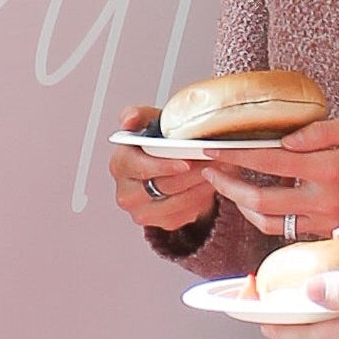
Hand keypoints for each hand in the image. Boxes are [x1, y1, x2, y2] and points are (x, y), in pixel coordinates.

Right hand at [107, 104, 215, 234]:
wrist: (167, 167)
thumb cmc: (156, 144)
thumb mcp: (148, 123)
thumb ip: (137, 115)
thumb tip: (128, 121)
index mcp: (120, 165)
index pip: (138, 167)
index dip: (162, 166)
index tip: (185, 162)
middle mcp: (126, 193)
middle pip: (162, 186)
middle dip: (191, 173)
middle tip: (213, 161)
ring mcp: (141, 212)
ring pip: (176, 202)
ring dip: (200, 186)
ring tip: (219, 171)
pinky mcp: (159, 223)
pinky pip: (183, 214)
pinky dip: (200, 198)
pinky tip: (212, 184)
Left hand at [209, 113, 338, 242]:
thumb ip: (321, 132)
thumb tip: (284, 140)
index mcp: (331, 170)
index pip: (269, 163)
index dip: (235, 156)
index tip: (211, 150)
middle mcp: (326, 201)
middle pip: (261, 201)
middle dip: (229, 186)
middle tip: (210, 172)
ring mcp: (329, 222)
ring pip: (272, 223)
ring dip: (244, 207)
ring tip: (230, 187)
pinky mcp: (334, 233)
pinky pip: (291, 232)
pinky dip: (268, 218)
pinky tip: (259, 202)